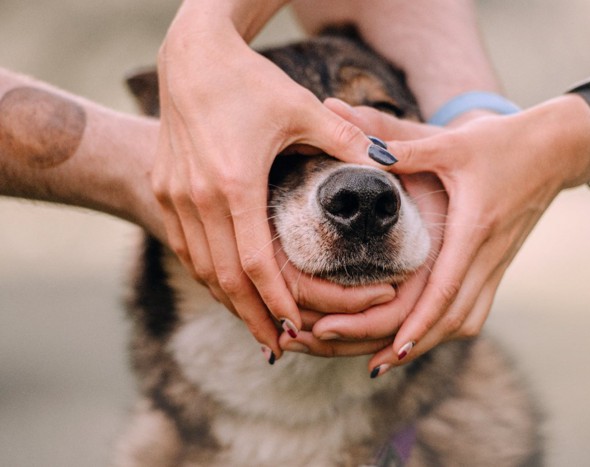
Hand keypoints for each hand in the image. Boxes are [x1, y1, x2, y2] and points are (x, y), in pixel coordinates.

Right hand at [153, 10, 373, 357]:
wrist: (189, 58)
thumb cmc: (248, 81)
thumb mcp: (301, 107)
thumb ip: (345, 139)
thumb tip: (388, 162)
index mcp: (236, 183)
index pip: (256, 263)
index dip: (278, 301)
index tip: (296, 328)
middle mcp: (199, 198)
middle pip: (225, 278)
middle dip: (252, 318)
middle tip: (278, 347)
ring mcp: (176, 196)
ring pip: (202, 268)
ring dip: (229, 300)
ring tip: (255, 325)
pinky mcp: (166, 189)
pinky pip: (187, 247)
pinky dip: (209, 274)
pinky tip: (227, 286)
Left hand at [323, 96, 589, 372]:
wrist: (557, 149)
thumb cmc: (503, 143)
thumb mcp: (452, 143)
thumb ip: (405, 150)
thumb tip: (362, 151)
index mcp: (474, 227)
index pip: (446, 288)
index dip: (419, 323)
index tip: (391, 349)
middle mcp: (489, 254)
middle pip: (453, 317)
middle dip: (412, 344)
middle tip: (373, 365)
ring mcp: (498, 263)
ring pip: (467, 319)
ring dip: (431, 341)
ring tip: (391, 358)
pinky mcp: (500, 263)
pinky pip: (477, 307)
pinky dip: (450, 326)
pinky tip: (426, 333)